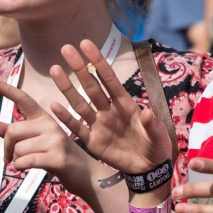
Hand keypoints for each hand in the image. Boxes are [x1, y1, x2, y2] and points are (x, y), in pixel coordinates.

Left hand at [0, 77, 94, 189]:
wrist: (85, 173)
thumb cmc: (55, 156)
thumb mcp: (35, 140)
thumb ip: (12, 132)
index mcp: (44, 117)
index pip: (22, 98)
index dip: (5, 89)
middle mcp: (50, 124)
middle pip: (13, 131)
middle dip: (7, 147)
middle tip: (9, 157)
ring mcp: (55, 140)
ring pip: (18, 149)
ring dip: (16, 160)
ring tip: (27, 163)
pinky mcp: (57, 157)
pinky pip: (25, 160)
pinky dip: (20, 167)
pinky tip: (26, 168)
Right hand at [48, 40, 171, 173]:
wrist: (149, 169)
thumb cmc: (156, 146)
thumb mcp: (158, 135)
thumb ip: (151, 125)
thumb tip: (146, 112)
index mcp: (125, 104)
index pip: (109, 79)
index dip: (98, 61)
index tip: (86, 44)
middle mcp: (109, 110)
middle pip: (91, 86)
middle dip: (79, 67)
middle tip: (66, 48)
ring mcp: (99, 125)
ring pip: (80, 103)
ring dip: (67, 88)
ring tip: (55, 69)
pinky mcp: (93, 142)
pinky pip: (77, 128)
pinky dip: (66, 118)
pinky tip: (54, 106)